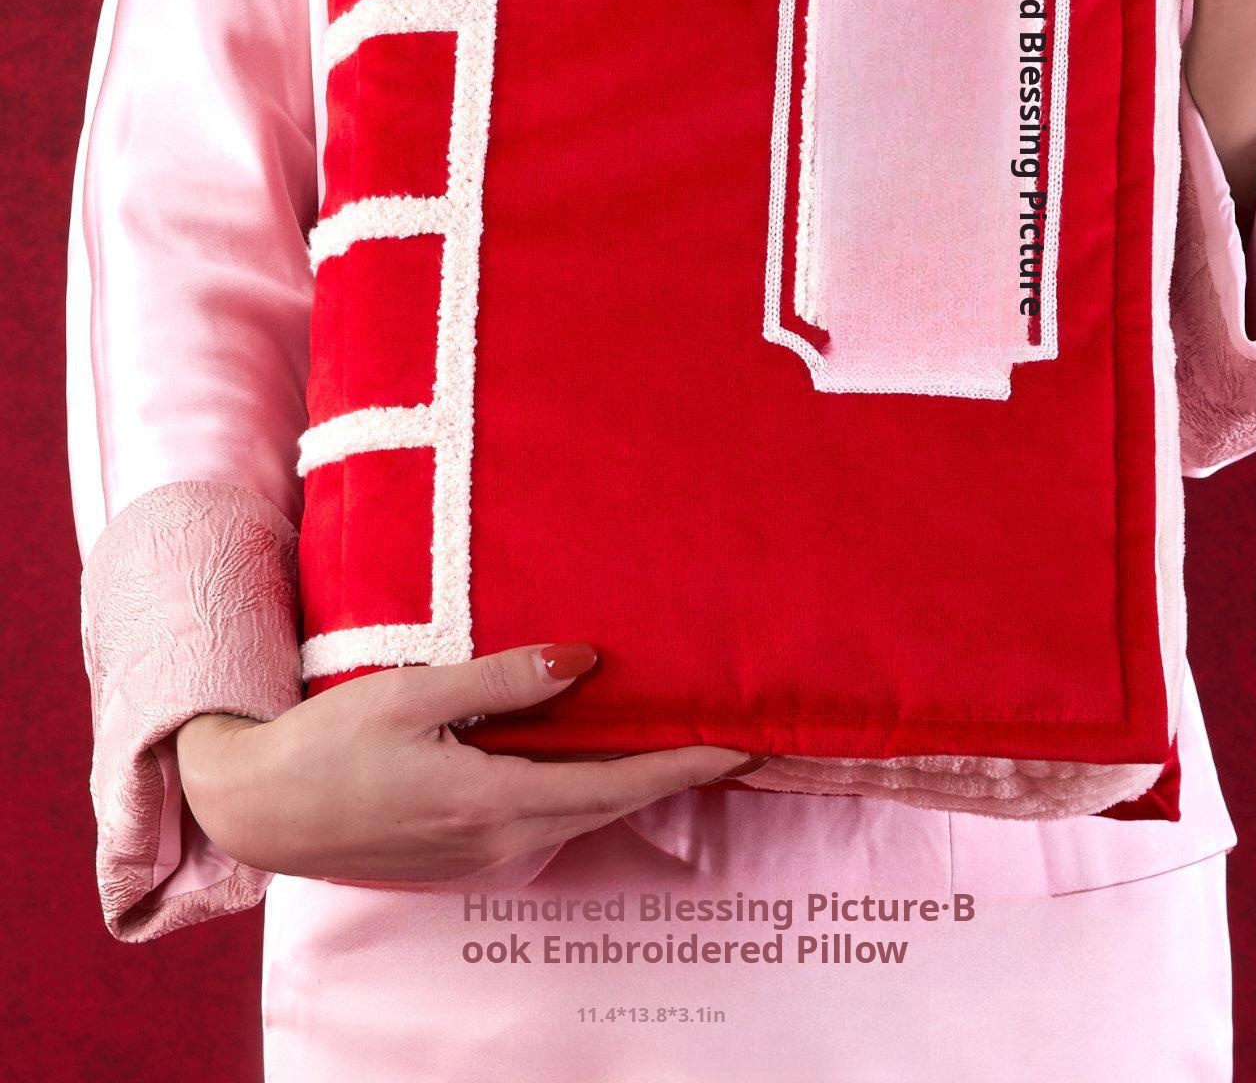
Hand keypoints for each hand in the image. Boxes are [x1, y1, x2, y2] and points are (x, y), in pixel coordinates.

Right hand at [175, 643, 748, 883]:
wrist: (257, 808)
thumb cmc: (327, 744)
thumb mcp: (414, 696)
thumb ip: (502, 681)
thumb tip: (585, 662)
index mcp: (493, 800)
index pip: (615, 783)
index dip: (682, 765)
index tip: (739, 747)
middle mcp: (498, 838)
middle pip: (610, 805)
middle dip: (675, 777)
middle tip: (731, 747)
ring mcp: (480, 853)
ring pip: (579, 815)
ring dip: (633, 785)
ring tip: (677, 748)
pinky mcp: (461, 851)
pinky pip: (544, 819)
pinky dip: (586, 792)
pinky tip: (593, 762)